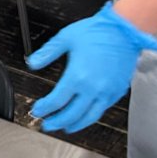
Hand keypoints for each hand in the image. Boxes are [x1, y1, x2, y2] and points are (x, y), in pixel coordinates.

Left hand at [27, 2, 156, 133]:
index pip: (56, 101)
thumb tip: (32, 63)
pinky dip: (91, 115)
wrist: (124, 31)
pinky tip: (85, 114)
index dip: (44, 108)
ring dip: (76, 125)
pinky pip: (103, 109)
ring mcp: (107, 92)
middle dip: (57, 122)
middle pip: (72, 114)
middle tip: (47, 125)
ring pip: (90, 117)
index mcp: (77, 76)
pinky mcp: (118, 91)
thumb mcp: (65, 38)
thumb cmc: (97, 31)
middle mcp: (93, 88)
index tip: (37, 110)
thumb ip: (47, 53)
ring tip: (65, 127)